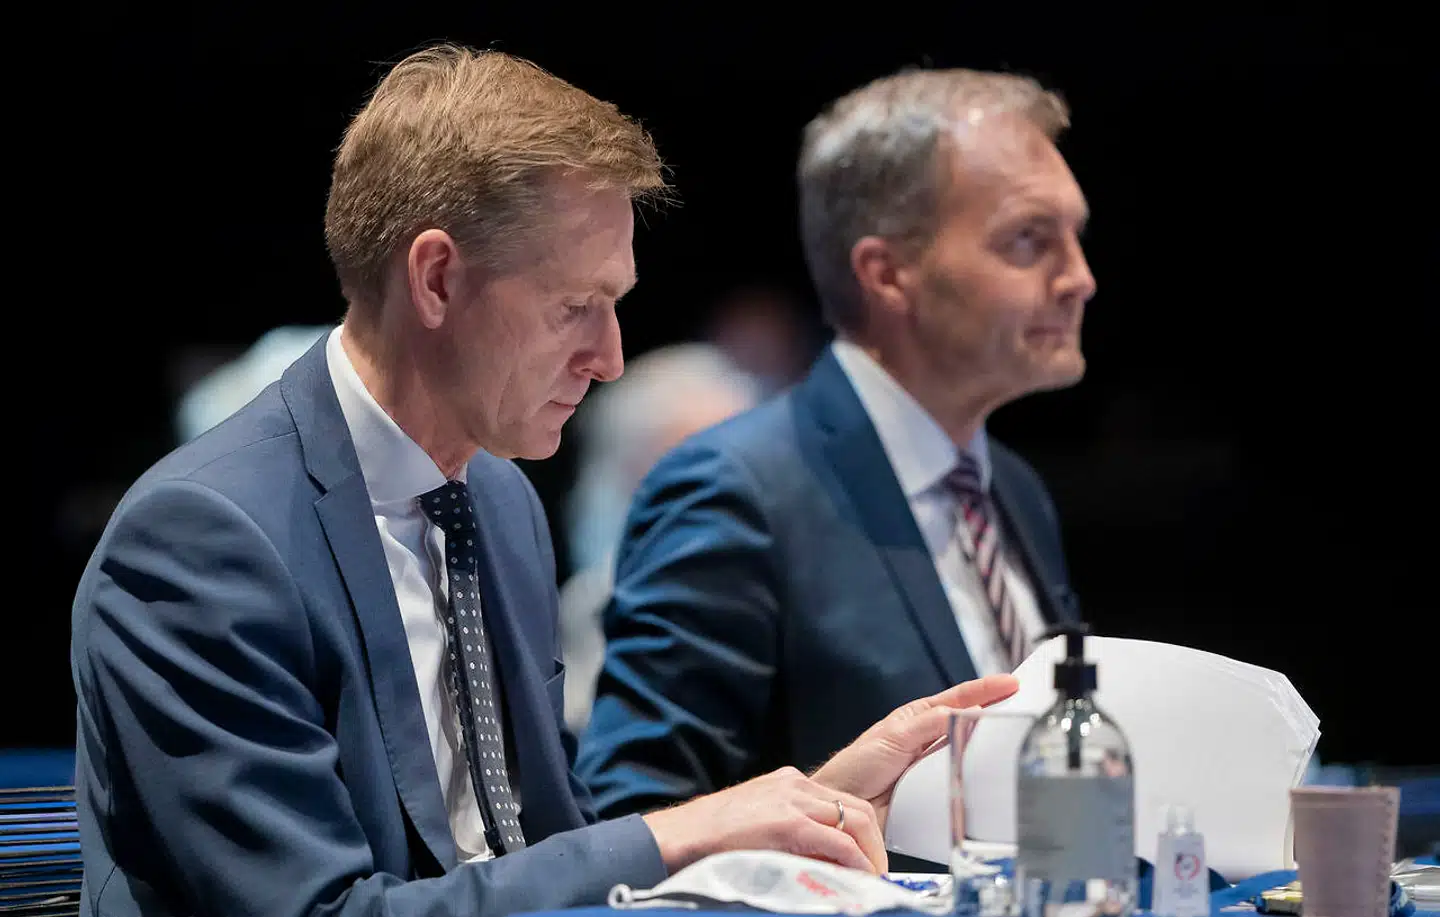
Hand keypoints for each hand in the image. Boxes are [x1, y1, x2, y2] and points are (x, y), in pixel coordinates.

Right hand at [642, 766, 887, 874]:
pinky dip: (857, 863)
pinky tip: (859, 879)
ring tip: (871, 880)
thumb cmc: (709, 839)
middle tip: (876, 873)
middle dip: (874, 844)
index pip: (842, 802)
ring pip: (856, 820)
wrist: (676, 838)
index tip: (868, 858)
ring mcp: (791, 800)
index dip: (863, 833)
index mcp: (787, 783)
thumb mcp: (758, 825)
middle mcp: (794, 784)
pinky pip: (839, 842)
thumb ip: (791, 833)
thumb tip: (826, 863)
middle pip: (856, 808)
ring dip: (871, 854)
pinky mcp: (787, 824)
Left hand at [811, 674, 1018, 829]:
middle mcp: (929, 739)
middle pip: (969, 725)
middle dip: (996, 716)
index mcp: (918, 717)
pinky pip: (962, 783)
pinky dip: (975, 780)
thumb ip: (926, 724)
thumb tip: (959, 713)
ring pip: (969, 753)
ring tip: (1012, 741)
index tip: (1011, 683)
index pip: (958, 699)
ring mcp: (934, 766)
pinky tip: (988, 778)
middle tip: (1023, 708)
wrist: (843, 806)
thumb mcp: (892, 738)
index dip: (986, 690)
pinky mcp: (936, 792)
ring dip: (987, 751)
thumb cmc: (855, 767)